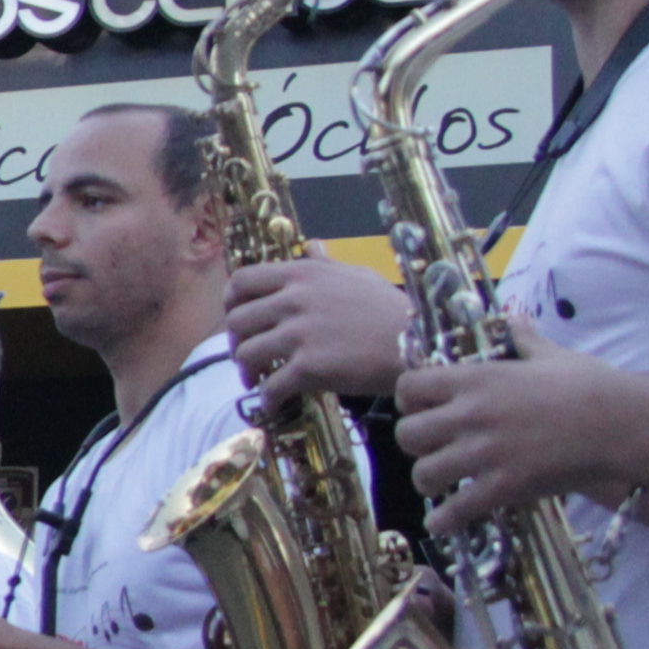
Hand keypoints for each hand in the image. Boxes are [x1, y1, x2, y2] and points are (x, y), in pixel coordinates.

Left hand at [227, 259, 411, 409]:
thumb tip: (311, 246)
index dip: (231, 303)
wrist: (417, 344)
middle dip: (236, 341)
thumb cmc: (391, 310)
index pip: (241, 281)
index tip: (236, 320)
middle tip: (248, 357)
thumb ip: (326, 264)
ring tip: (258, 380)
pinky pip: (270, 386)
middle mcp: (294, 300)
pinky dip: (267, 398)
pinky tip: (275, 403)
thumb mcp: (358, 275)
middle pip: (237, 320)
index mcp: (301, 274)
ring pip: (246, 353)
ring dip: (247, 371)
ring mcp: (299, 333)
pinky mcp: (308, 367)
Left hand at [390, 332, 638, 533]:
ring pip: (424, 474)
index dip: (410, 401)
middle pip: (407, 434)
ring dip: (429, 481)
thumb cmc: (589, 386)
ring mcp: (485, 453)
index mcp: (476, 379)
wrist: (620, 424)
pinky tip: (443, 522)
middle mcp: (471, 415)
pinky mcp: (503, 486)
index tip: (424, 409)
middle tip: (433, 449)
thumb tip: (512, 319)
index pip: (409, 387)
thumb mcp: (550, 354)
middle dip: (416, 444)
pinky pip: (455, 510)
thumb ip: (521, 339)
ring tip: (442, 484)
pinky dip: (444, 520)